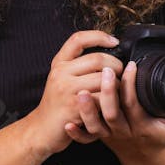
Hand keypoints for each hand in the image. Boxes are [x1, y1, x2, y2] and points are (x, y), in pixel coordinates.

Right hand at [25, 31, 124, 157]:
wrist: (42, 129)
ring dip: (117, 85)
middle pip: (97, 59)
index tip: (115, 41)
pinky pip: (101, 99)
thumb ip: (78, 65)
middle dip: (116, 65)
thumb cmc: (58, 103)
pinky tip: (113, 104)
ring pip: (102, 79)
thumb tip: (107, 53)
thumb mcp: (61, 78)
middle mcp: (60, 73)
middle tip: (122, 74)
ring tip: (120, 90)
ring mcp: (66, 90)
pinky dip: (112, 102)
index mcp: (59, 63)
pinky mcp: (74, 107)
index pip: (78, 39)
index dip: (99, 36)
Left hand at [64, 60, 164, 159]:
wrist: (147, 162)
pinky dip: (77, 133)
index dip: (131, 84)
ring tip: (80, 92)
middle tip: (104, 71)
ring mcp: (111, 136)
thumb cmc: (162, 139)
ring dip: (88, 110)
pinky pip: (87, 138)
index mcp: (144, 127)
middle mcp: (125, 132)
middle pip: (114, 114)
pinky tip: (68, 124)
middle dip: (108, 92)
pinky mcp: (101, 138)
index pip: (135, 104)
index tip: (130, 65)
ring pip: (97, 126)